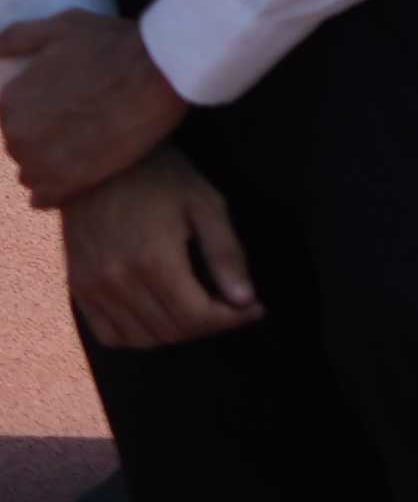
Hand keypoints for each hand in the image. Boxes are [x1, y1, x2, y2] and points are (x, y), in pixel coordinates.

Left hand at [0, 13, 178, 208]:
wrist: (160, 73)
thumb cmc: (113, 45)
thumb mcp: (63, 25)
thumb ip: (18, 37)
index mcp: (9, 100)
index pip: (9, 114)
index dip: (34, 107)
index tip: (61, 102)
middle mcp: (17, 135)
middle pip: (20, 142)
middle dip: (42, 134)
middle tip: (78, 120)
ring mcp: (41, 162)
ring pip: (31, 170)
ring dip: (50, 161)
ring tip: (83, 144)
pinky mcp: (68, 184)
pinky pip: (44, 197)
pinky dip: (55, 188)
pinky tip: (76, 172)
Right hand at [54, 149, 250, 352]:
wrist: (101, 163)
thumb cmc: (162, 177)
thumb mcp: (206, 205)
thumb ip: (226, 254)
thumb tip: (244, 300)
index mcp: (153, 261)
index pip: (196, 316)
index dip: (231, 319)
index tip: (255, 308)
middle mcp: (117, 282)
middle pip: (172, 331)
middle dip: (211, 325)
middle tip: (234, 307)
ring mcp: (92, 289)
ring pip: (142, 339)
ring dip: (179, 334)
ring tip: (204, 312)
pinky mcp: (78, 289)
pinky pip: (110, 334)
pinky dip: (141, 337)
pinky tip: (163, 317)